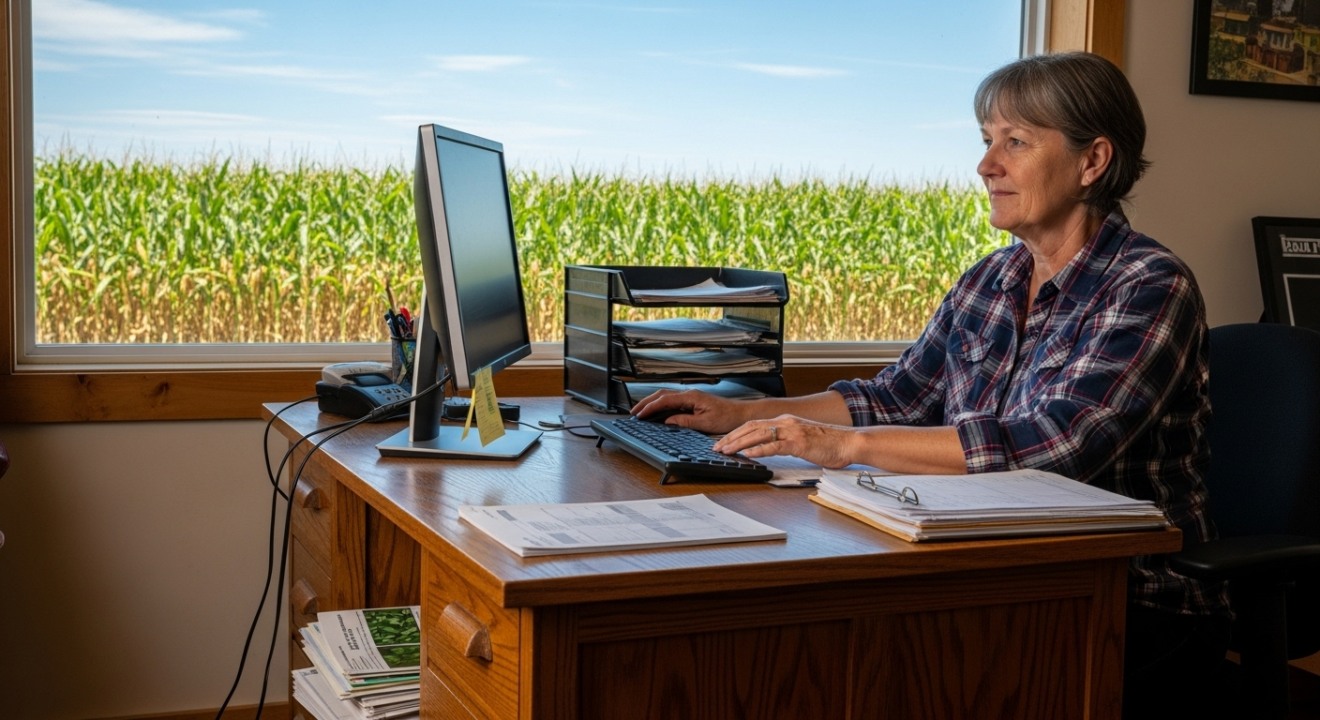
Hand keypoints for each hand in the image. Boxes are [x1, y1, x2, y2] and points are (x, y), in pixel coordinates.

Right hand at [630, 388, 746, 434]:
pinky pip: (673, 401)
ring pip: (666, 396)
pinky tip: (656, 412)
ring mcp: (691, 397)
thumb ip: (685, 421)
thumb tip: (667, 422)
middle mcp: (689, 394)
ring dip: (652, 403)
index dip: (650, 407)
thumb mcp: (705, 424)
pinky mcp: (693, 401)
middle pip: (662, 394)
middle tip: (633, 413)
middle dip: (646, 402)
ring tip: (640, 412)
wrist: (742, 414)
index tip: (639, 415)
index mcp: (691, 397)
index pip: (665, 400)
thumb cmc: (727, 418)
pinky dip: (661, 405)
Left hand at [713, 415, 858, 468]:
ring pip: (758, 434)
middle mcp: (786, 422)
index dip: (737, 433)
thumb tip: (769, 448)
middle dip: (731, 437)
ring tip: (726, 451)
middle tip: (717, 447)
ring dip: (739, 443)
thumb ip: (785, 441)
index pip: (754, 424)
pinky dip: (759, 449)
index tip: (724, 441)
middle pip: (751, 427)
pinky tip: (748, 454)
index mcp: (786, 421)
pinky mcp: (798, 443)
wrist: (849, 442)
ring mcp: (792, 431)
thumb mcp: (801, 439)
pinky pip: (774, 445)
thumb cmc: (829, 444)